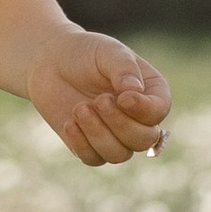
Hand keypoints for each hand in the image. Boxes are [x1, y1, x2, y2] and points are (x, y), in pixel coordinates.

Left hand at [27, 30, 169, 167]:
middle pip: (144, 139)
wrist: (51, 61)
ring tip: (80, 108)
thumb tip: (134, 92)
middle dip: (120, 123)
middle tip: (98, 100)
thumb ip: (124, 69)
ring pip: (119, 154)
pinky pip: (94, 159)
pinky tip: (69, 122)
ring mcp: (114, 134)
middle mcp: (137, 118)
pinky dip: (82, 144)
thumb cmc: (86, 53)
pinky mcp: (90, 145)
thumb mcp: (108, 52)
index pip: (159, 111)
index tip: (122, 97)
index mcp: (150, 93)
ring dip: (99, 134)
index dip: (143, 110)